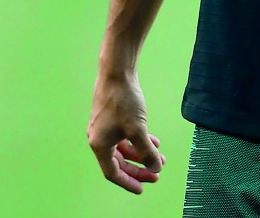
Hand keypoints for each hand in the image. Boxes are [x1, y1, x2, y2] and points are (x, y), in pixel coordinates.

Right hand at [87, 73, 165, 193]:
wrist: (117, 71)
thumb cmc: (124, 100)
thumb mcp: (138, 129)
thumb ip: (146, 151)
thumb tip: (156, 168)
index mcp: (100, 145)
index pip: (114, 173)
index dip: (129, 182)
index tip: (143, 188)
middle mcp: (99, 138)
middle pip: (120, 162)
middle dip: (139, 168)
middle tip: (156, 173)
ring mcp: (105, 127)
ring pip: (124, 148)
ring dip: (142, 153)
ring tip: (160, 156)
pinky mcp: (112, 116)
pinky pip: (125, 135)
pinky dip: (139, 140)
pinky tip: (154, 140)